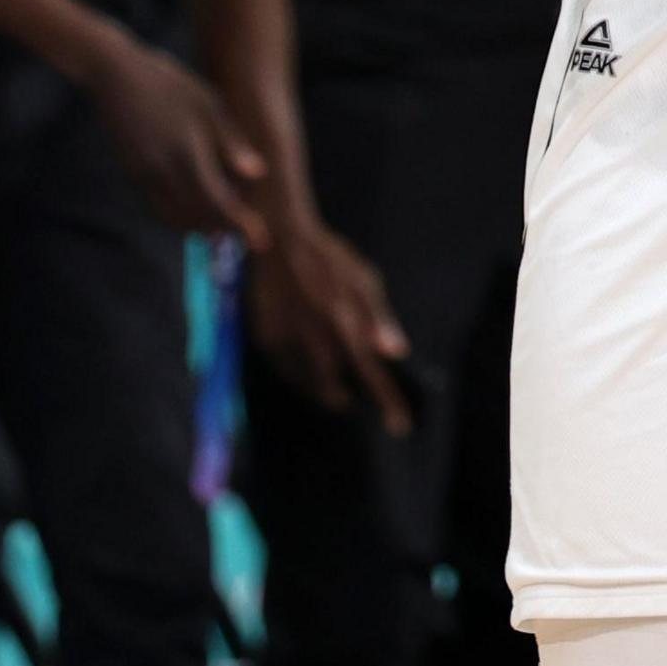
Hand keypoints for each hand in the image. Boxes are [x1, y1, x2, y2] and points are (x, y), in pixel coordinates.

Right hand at [75, 34, 271, 243]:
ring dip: (201, 225)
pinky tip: (194, 206)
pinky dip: (179, 214)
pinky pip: (159, 206)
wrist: (115, 76)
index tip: (261, 240)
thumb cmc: (170, 84)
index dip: (242, 225)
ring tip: (224, 225)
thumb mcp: (209, 106)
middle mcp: (164, 172)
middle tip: (247, 235)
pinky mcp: (133, 174)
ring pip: (175, 217)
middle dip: (224, 230)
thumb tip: (258, 174)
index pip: (219, 204)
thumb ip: (232, 143)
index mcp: (189, 154)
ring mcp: (145, 175)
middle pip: (198, 217)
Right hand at [248, 208, 412, 434]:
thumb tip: (397, 353)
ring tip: (330, 380)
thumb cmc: (330, 260)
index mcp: (347, 320)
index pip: (372, 372)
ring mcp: (287, 338)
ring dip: (321, 388)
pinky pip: (285, 369)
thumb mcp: (364, 280)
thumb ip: (380, 318)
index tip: (401, 427)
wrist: (280, 238)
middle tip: (350, 398)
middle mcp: (317, 335)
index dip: (388, 401)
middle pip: (333, 389)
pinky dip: (298, 373)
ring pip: (308, 383)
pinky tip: (304, 359)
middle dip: (343, 398)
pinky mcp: (265, 338)